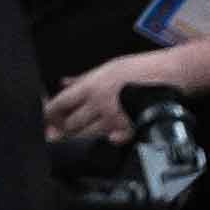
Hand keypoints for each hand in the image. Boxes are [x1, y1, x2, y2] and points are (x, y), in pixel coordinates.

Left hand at [45, 56, 160, 143]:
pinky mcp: (129, 130)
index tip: (44, 121)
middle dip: (64, 129)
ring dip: (81, 136)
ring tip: (77, 137)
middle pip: (72, 123)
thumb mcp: (105, 69)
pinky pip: (111, 140)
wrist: (166, 75)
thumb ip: (83, 79)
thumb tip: (64, 83)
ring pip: (88, 134)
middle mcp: (98, 104)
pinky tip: (105, 138)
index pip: (61, 103)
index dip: (49, 114)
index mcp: (90, 86)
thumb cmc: (136, 69)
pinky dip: (106, 140)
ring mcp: (113, 119)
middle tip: (58, 133)